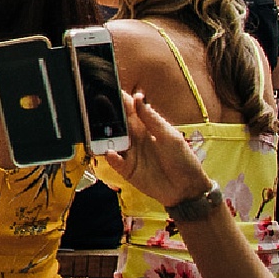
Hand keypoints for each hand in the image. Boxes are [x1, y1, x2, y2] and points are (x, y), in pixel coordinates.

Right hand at [100, 91, 211, 207]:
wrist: (187, 190)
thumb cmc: (183, 160)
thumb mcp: (170, 137)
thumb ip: (151, 118)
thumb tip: (138, 96)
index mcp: (145, 126)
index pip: (128, 108)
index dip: (117, 97)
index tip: (105, 87)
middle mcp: (134, 137)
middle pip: (114, 122)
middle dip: (103, 114)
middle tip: (91, 106)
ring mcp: (129, 153)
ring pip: (110, 140)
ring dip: (102, 135)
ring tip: (95, 130)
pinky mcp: (126, 169)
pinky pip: (113, 161)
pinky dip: (110, 156)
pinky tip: (111, 153)